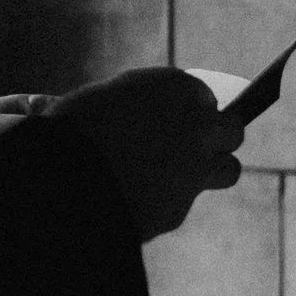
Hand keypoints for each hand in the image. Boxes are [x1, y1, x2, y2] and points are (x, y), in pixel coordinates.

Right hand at [50, 66, 242, 240]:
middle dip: (216, 139)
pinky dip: (165, 202)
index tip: (177, 119)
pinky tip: (135, 200)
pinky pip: (184, 202)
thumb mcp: (103, 99)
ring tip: (178, 177)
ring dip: (212, 172)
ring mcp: (195, 169)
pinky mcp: (181, 208)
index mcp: (177, 88)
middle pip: (232, 130)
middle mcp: (197, 125)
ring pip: (228, 169)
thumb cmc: (71, 130)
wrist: (62, 180)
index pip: (205, 97)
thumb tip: (143, 118)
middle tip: (192, 147)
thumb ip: (135, 104)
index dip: (191, 111)